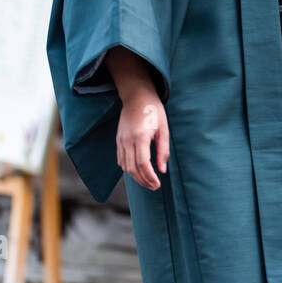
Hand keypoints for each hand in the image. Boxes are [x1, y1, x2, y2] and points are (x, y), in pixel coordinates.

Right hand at [105, 47, 169, 189]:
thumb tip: (162, 169)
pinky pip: (120, 159)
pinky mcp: (118, 140)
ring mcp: (120, 140)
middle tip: (154, 186)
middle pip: (132, 168)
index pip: (142, 163)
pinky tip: (137, 172)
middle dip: (143, 180)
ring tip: (148, 181)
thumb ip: (163, 150)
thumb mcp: (163, 128)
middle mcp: (127, 140)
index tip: (158, 184)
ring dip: (136, 177)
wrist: (137, 96)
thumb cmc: (153, 110)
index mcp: (140, 136)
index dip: (149, 177)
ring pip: (125, 166)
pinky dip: (128, 169)